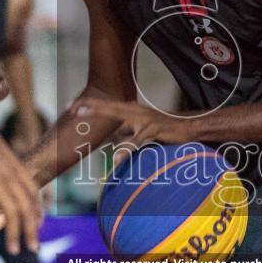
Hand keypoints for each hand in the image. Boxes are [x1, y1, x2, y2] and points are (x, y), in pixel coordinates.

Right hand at [0, 107, 41, 256]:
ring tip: (17, 250)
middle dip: (33, 229)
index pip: (32, 190)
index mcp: (12, 162)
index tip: (41, 225)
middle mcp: (8, 171)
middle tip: (35, 247)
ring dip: (16, 233)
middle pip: (27, 205)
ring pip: (12, 210)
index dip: (38, 209)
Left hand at [74, 98, 190, 148]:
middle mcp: (136, 111)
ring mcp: (145, 119)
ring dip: (102, 117)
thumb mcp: (141, 131)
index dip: (90, 104)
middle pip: (109, 106)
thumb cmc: (164, 130)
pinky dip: (127, 149)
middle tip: (72, 109)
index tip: (72, 106)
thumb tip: (110, 141)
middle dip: (90, 106)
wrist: (189, 127)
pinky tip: (118, 158)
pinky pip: (138, 140)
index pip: (107, 104)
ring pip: (120, 118)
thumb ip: (126, 133)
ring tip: (88, 121)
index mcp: (132, 110)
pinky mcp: (154, 130)